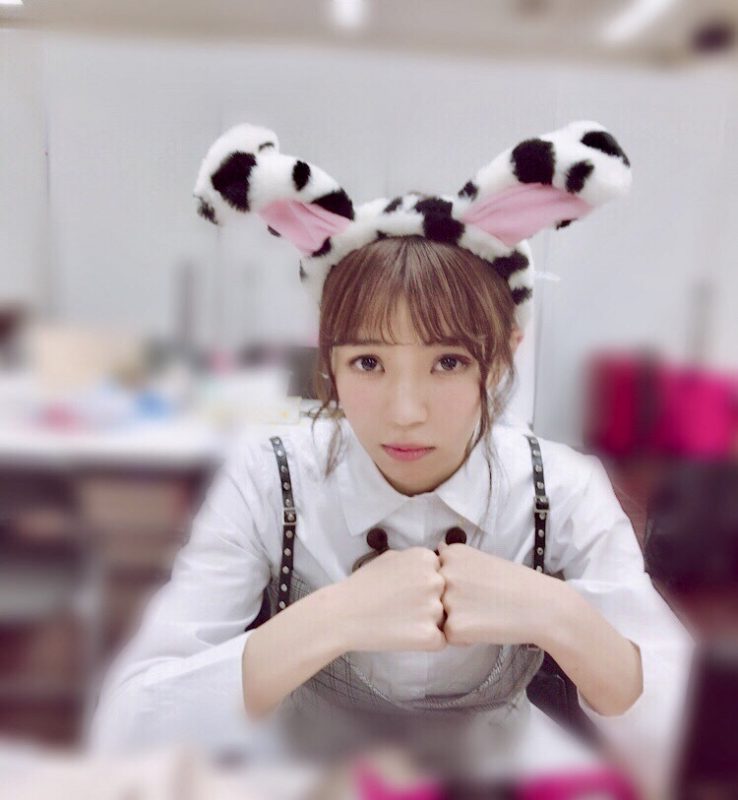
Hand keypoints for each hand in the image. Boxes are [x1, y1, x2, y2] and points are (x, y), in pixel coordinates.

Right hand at [335, 547, 445, 652]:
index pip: (441, 574)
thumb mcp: (391, 557)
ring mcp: (434, 608)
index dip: (425, 585)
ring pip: (443, 618)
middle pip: (446, 595)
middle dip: (430, 602)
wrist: (342, 614)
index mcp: (426, 558)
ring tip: (401, 621)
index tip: (406, 590)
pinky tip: (404, 635)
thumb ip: (416, 560)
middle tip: (403, 607)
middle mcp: (434, 580)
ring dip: (428, 622)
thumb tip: (436, 562)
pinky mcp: (429, 635)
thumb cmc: (363, 585)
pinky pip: (439, 640)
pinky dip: (425, 641)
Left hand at [437, 541, 554, 646]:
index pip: (436, 574)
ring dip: (457, 620)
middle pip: (435, 595)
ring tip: (484, 614)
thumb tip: (437, 548)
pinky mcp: (454, 626)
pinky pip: (449, 636)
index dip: (455, 584)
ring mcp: (447, 600)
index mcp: (451, 553)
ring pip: (440, 617)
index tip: (477, 585)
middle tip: (482, 601)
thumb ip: (456, 560)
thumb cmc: (515, 583)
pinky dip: (464, 638)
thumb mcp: (482, 559)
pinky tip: (485, 628)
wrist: (542, 607)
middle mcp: (444, 573)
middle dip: (452, 602)